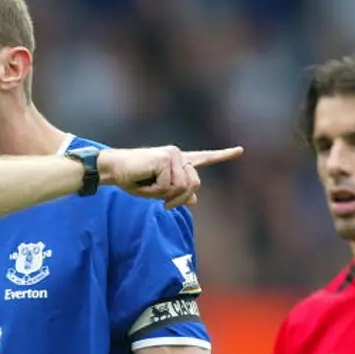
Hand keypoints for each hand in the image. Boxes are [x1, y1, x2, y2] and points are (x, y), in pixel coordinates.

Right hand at [98, 145, 243, 209]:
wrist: (114, 169)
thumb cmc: (133, 180)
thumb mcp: (157, 191)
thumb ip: (177, 193)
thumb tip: (195, 200)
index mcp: (178, 162)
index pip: (204, 158)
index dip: (223, 155)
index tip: (240, 150)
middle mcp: (179, 155)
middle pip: (194, 185)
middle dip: (178, 198)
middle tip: (163, 203)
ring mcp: (173, 155)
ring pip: (181, 187)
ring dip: (163, 194)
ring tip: (148, 186)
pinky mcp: (166, 158)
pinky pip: (168, 185)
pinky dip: (154, 190)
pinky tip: (144, 180)